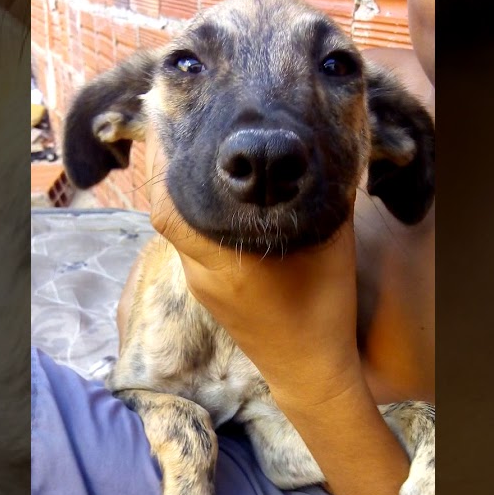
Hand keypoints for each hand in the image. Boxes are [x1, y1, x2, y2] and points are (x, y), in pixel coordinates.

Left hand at [142, 125, 369, 411]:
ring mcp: (200, 284)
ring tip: (201, 152)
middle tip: (186, 126)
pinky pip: (191, 243)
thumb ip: (321, 191)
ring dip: (182, 192)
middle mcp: (201, 272)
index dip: (163, 163)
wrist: (313, 370)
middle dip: (169, 169)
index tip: (174, 124)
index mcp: (223, 261)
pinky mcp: (207, 292)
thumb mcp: (330, 241)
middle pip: (165, 212)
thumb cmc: (324, 306)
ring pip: (176, 228)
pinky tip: (218, 196)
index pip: (168, 207)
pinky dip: (195, 215)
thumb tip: (319, 142)